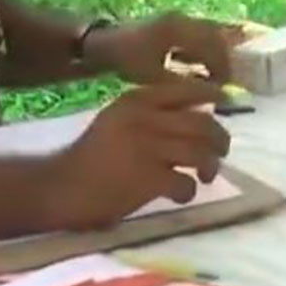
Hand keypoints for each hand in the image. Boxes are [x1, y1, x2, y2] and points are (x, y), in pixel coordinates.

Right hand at [42, 81, 230, 230]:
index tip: (226, 103)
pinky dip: (187, 191)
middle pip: (202, 122)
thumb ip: (152, 113)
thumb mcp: (118, 120)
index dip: (212, 95)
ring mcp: (147, 148)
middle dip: (219, 139)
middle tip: (219, 152)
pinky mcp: (147, 180)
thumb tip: (200, 114)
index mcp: (137, 100)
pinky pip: (185, 184)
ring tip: (205, 176)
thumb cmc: (90, 155)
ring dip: (210, 165)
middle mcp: (145, 118)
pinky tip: (178, 195)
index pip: (186, 89)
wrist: (59, 186)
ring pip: (200, 152)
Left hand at [87, 12, 244, 82]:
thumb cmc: (127, 61)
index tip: (224, 87)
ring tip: (217, 76)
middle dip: (223, 59)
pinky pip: (198, 34)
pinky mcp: (173, 23)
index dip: (222, 67)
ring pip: (208, 33)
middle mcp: (182, 20)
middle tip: (226, 82)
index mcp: (178, 30)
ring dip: (215, 53)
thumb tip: (209, 92)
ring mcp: (177, 19)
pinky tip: (202, 67)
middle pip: (215, 36)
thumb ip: (183, 83)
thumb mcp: (153, 77)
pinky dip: (204, 49)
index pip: (212, 46)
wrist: (102, 43)